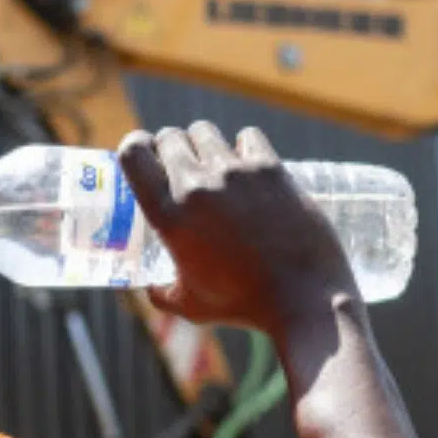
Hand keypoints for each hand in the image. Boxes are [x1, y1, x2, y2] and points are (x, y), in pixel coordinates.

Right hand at [117, 121, 356, 332]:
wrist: (303, 298)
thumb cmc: (245, 306)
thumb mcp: (191, 305)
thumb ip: (163, 294)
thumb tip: (152, 289)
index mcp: (170, 216)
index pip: (134, 153)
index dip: (135, 148)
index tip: (146, 157)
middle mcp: (197, 186)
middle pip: (170, 137)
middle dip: (171, 148)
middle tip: (183, 168)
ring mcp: (235, 173)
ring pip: (205, 131)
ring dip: (204, 144)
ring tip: (215, 166)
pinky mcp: (271, 169)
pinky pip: (247, 137)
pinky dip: (244, 147)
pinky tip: (250, 166)